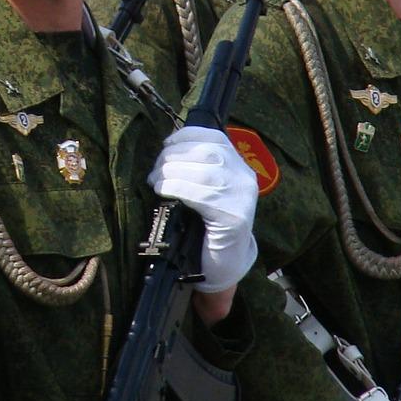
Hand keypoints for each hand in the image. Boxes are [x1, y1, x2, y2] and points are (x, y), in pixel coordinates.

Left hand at [148, 126, 259, 292]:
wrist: (224, 264)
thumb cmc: (207, 226)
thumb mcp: (206, 191)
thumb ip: (196, 170)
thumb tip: (166, 150)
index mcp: (239, 168)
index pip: (216, 138)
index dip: (188, 135)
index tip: (166, 143)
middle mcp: (245, 179)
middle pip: (207, 153)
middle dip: (174, 156)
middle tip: (155, 169)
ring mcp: (242, 198)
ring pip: (203, 172)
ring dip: (171, 172)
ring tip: (155, 181)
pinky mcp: (234, 217)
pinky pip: (201, 194)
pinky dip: (176, 188)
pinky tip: (163, 191)